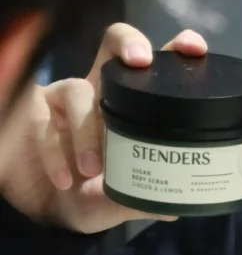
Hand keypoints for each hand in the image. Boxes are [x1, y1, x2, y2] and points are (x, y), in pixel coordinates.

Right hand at [0, 24, 208, 232]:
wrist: (51, 210)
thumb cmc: (94, 194)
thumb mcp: (124, 199)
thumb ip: (146, 200)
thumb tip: (174, 210)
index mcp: (132, 106)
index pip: (155, 67)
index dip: (174, 50)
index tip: (193, 49)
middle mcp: (100, 90)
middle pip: (114, 43)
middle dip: (129, 43)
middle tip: (140, 62)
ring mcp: (66, 96)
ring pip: (77, 90)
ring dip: (86, 131)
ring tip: (92, 169)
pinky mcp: (35, 111)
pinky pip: (44, 121)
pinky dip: (55, 153)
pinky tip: (65, 179)